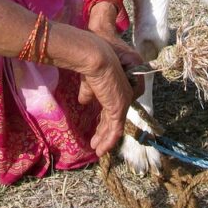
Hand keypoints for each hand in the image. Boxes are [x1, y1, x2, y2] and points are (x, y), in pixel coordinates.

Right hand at [74, 32, 140, 157]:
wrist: (97, 57)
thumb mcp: (89, 81)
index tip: (96, 127)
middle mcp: (124, 94)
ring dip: (104, 139)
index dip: (104, 118)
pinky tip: (100, 150)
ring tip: (96, 149)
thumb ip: (88, 92)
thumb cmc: (92, 63)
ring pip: (114, 126)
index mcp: (118, 86)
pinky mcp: (120, 108)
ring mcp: (123, 101)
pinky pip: (115, 130)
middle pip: (114, 117)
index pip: (112, 105)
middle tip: (95, 141)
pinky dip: (108, 141)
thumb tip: (83, 101)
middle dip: (103, 130)